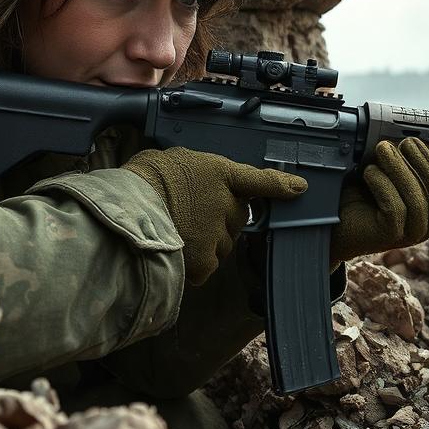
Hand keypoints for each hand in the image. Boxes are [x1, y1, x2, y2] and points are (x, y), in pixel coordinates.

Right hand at [124, 147, 305, 284]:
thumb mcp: (171, 161)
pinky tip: (173, 254)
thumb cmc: (141, 179)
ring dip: (204, 243)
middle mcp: (227, 204)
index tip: (299, 188)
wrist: (129, 207)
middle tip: (186, 216)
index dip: (280, 185)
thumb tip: (193, 184)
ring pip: (221, 245)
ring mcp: (220, 234)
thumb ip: (195, 175)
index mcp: (220, 174)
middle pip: (235, 219)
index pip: (259, 180)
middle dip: (217, 220)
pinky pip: (204, 267)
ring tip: (174, 233)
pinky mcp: (207, 260)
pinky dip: (191, 266)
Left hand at [331, 138, 428, 263]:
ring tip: (383, 149)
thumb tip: (425, 136)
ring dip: (400, 169)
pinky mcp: (388, 236)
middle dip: (426, 164)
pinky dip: (382, 184)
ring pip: (419, 201)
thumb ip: (416, 160)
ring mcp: (410, 235)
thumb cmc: (369, 188)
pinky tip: (369, 172)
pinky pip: (395, 208)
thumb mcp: (398, 171)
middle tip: (406, 142)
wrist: (334, 213)